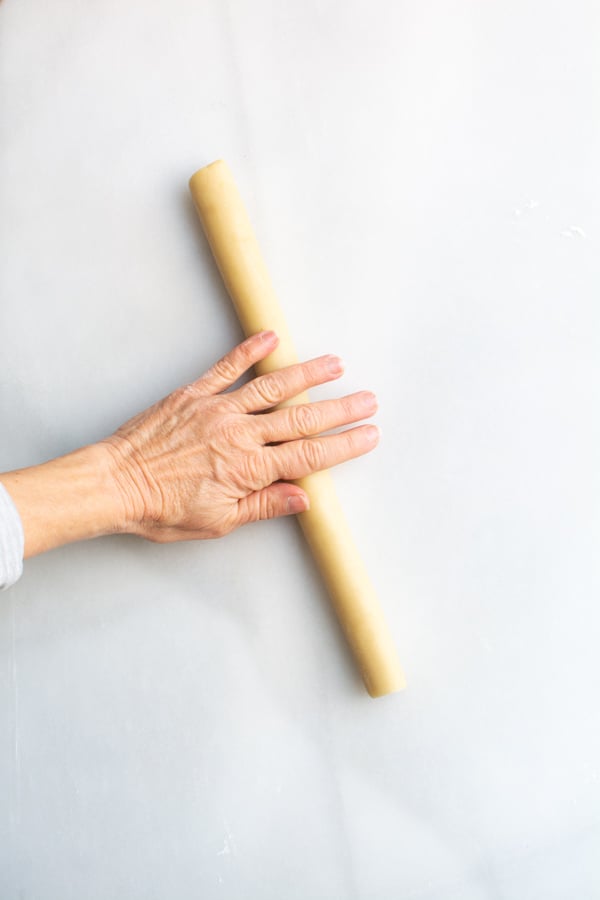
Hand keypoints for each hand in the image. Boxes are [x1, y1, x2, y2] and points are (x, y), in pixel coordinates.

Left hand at [101, 330, 379, 541]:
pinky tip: (270, 337)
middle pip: (301, 419)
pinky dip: (249, 351)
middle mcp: (239, 434)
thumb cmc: (161, 508)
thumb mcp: (218, 521)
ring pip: (272, 387)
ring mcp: (217, 410)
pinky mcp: (194, 394)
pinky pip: (226, 368)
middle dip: (340, 409)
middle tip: (367, 399)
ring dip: (307, 374)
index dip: (344, 445)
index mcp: (248, 469)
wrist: (116, 484)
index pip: (309, 456)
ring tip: (335, 364)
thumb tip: (302, 498)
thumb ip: (263, 505)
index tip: (368, 434)